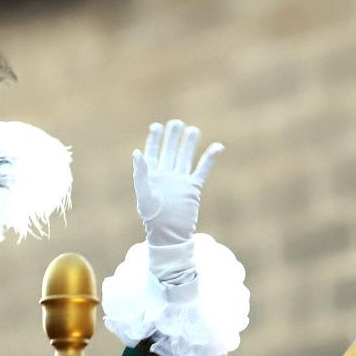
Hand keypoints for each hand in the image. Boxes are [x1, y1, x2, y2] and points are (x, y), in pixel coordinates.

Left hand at [132, 120, 221, 248]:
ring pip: (185, 157)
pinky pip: (202, 169)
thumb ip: (141, 172)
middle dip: (172, 138)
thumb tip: (137, 153)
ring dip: (189, 144)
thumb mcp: (144, 193)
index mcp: (151, 176)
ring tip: (192, 130)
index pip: (152, 153)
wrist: (169, 233)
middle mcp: (166, 176)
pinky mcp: (193, 187)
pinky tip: (217, 146)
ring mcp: (180, 181)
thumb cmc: (153, 217)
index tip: (156, 126)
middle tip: (176, 123)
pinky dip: (209, 158)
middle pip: (170, 152)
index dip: (154, 140)